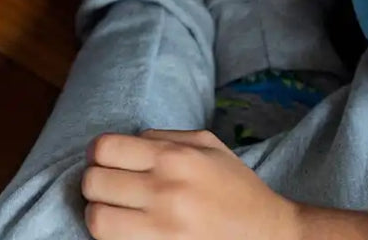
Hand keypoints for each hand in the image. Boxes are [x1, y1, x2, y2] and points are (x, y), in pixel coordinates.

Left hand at [81, 130, 300, 239]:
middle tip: (106, 189)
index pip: (104, 148)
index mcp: (173, 158)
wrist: (273, 238)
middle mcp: (165, 192)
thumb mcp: (206, 145)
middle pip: (94, 183)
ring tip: (112, 213)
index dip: (96, 154)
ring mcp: (165, 230)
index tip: (104, 162)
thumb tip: (126, 143)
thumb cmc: (237, 188)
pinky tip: (127, 232)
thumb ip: (161, 137)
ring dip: (98, 215)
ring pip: (97, 220)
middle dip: (94, 184)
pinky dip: (115, 239)